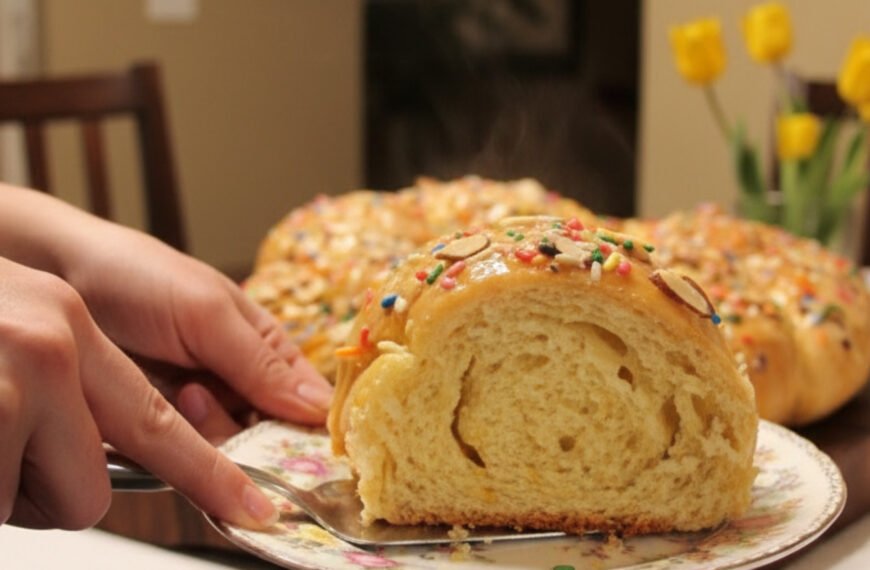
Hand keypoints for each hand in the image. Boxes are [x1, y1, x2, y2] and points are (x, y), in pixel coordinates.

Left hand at [57, 218, 331, 436]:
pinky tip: (168, 418)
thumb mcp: (209, 314)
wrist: (56, 275)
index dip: (312, 426)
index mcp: (266, 344)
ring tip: (183, 394)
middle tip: (212, 400)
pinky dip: (184, 449)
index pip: (306, 397)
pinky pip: (190, 455)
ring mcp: (201, 406)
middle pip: (270, 432)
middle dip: (253, 432)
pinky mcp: (164, 427)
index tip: (306, 449)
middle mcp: (239, 379)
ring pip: (231, 448)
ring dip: (212, 433)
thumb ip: (262, 364)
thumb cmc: (140, 278)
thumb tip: (322, 408)